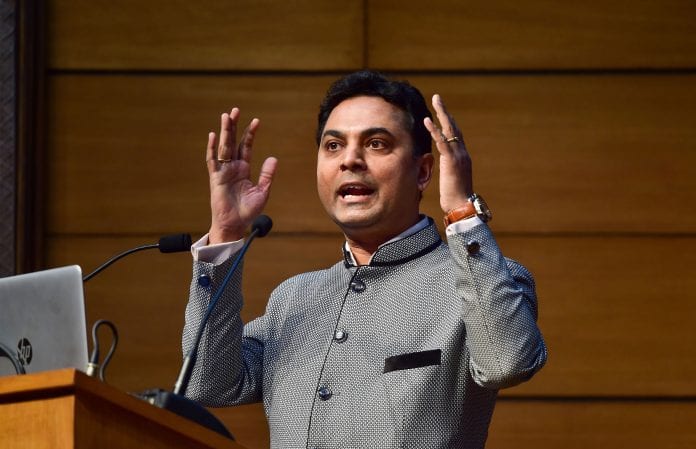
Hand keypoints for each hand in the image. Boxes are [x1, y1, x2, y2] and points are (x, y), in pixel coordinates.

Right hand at [206, 108, 276, 243]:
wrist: (235, 225)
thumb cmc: (248, 211)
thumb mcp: (262, 191)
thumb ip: (267, 175)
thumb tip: (273, 158)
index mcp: (244, 168)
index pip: (246, 146)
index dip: (250, 134)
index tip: (256, 121)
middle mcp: (232, 167)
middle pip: (233, 142)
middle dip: (234, 126)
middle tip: (235, 110)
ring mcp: (223, 171)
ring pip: (223, 147)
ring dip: (225, 132)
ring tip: (226, 116)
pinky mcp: (215, 178)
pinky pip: (213, 161)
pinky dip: (212, 148)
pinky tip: (213, 136)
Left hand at [423, 94, 472, 212]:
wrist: (463, 207)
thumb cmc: (456, 198)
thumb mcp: (452, 181)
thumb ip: (449, 171)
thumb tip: (444, 170)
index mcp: (462, 158)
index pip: (456, 136)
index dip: (448, 123)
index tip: (442, 113)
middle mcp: (462, 153)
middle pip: (454, 127)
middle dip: (445, 112)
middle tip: (438, 98)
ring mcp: (458, 156)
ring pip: (450, 129)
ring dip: (442, 113)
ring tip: (435, 100)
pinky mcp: (451, 161)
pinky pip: (442, 142)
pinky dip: (435, 130)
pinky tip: (427, 120)